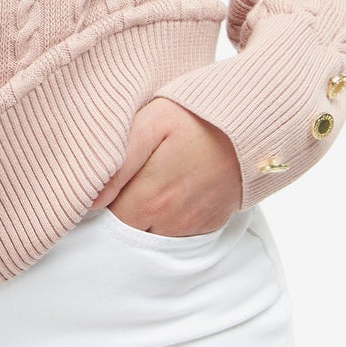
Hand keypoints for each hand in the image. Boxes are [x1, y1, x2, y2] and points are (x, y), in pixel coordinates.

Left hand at [87, 98, 243, 235]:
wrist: (254, 122)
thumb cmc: (198, 115)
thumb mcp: (153, 123)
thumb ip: (118, 163)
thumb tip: (90, 201)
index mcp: (152, 199)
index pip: (108, 218)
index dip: (101, 199)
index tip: (103, 179)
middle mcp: (172, 221)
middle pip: (129, 228)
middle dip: (121, 207)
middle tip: (127, 175)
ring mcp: (193, 225)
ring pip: (152, 231)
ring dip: (145, 212)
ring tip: (151, 177)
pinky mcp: (210, 223)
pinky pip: (178, 231)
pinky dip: (169, 215)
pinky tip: (172, 187)